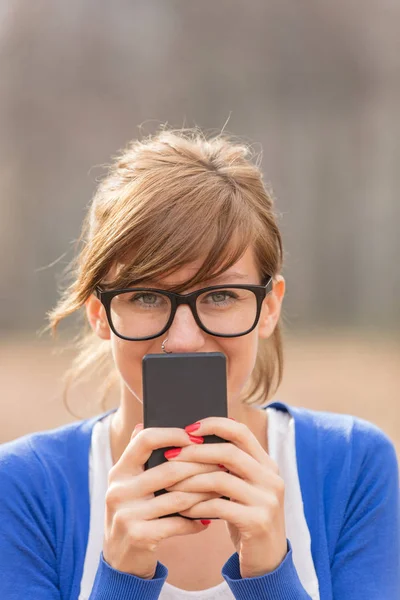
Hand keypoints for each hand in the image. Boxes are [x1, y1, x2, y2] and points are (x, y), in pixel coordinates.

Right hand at [103, 425, 220, 578]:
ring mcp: (126, 514)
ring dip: (204, 493)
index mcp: (119, 471)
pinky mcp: (138, 535)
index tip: (196, 437)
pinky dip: (195, 521)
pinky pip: (176, 523)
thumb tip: (144, 421)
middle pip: (169, 469)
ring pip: (177, 497)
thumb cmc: (133, 512)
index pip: (144, 440)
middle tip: (223, 464)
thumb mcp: (128, 484)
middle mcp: (119, 490)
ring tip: (222, 489)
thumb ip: (137, 456)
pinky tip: (208, 519)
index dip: (172, 435)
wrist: (119, 559)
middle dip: (201, 466)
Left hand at [164, 417, 287, 578]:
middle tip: (170, 456)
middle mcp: (271, 478)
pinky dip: (196, 505)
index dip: (215, 425)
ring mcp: (267, 500)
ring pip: (221, 478)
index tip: (188, 428)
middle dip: (195, 452)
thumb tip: (189, 443)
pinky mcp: (258, 521)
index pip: (241, 432)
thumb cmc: (246, 518)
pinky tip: (182, 508)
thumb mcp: (242, 489)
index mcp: (267, 464)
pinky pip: (219, 506)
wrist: (267, 562)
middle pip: (229, 452)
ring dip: (190, 480)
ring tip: (169, 484)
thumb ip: (228, 468)